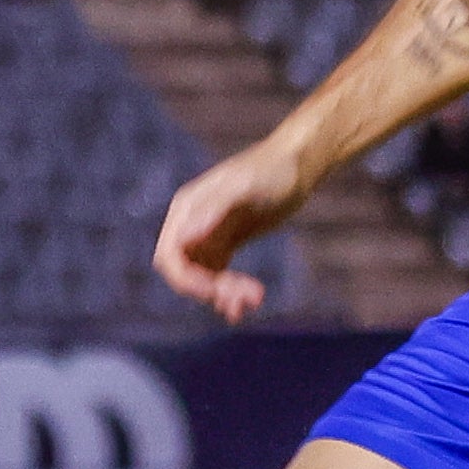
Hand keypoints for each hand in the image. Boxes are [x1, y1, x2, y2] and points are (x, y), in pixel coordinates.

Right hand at [152, 137, 313, 323]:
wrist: (298, 165)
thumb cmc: (273, 171)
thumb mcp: (246, 188)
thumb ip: (215, 209)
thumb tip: (184, 236)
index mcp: (187, 209)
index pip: (170, 256)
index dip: (187, 280)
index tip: (216, 292)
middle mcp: (192, 224)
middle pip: (186, 272)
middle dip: (211, 290)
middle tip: (246, 298)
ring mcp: (209, 234)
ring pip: (204, 278)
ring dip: (224, 295)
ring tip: (255, 301)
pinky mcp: (226, 242)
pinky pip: (218, 275)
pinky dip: (229, 291)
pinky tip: (248, 302)